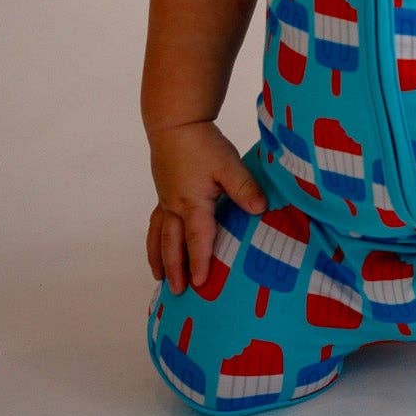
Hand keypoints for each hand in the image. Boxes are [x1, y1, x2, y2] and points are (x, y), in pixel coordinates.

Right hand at [145, 120, 266, 293]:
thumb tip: (261, 210)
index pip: (198, 239)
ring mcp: (166, 200)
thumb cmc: (203, 144)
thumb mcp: (229, 165)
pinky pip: (155, 223)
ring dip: (160, 258)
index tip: (201, 283)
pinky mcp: (163, 191)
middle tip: (178, 291)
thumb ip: (244, 188)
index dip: (200, 262)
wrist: (175, 123)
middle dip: (176, 268)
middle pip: (173, 244)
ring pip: (159, 236)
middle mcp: (175, 207)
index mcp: (193, 204)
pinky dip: (154, 239)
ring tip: (159, 277)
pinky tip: (156, 244)